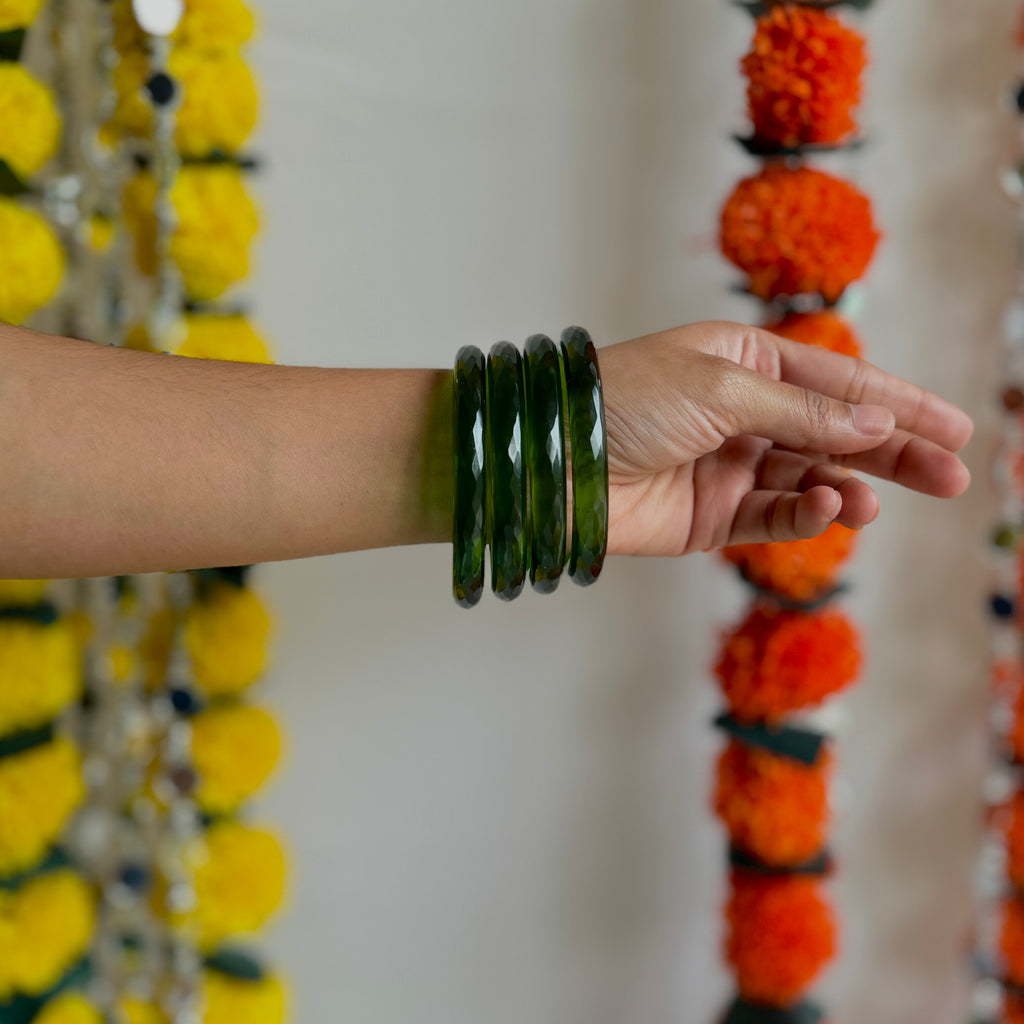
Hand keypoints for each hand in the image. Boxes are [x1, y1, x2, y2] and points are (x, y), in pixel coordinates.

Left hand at [599, 322, 972, 555]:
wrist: (555, 462)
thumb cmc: (626, 402)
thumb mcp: (722, 388)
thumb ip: (802, 410)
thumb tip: (877, 421)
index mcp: (743, 362)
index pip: (838, 382)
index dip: (898, 404)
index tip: (955, 427)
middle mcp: (742, 412)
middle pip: (836, 433)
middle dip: (893, 453)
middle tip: (950, 475)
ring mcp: (729, 465)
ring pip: (810, 479)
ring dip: (848, 488)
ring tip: (873, 500)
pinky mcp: (712, 515)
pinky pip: (774, 517)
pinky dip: (805, 516)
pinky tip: (829, 510)